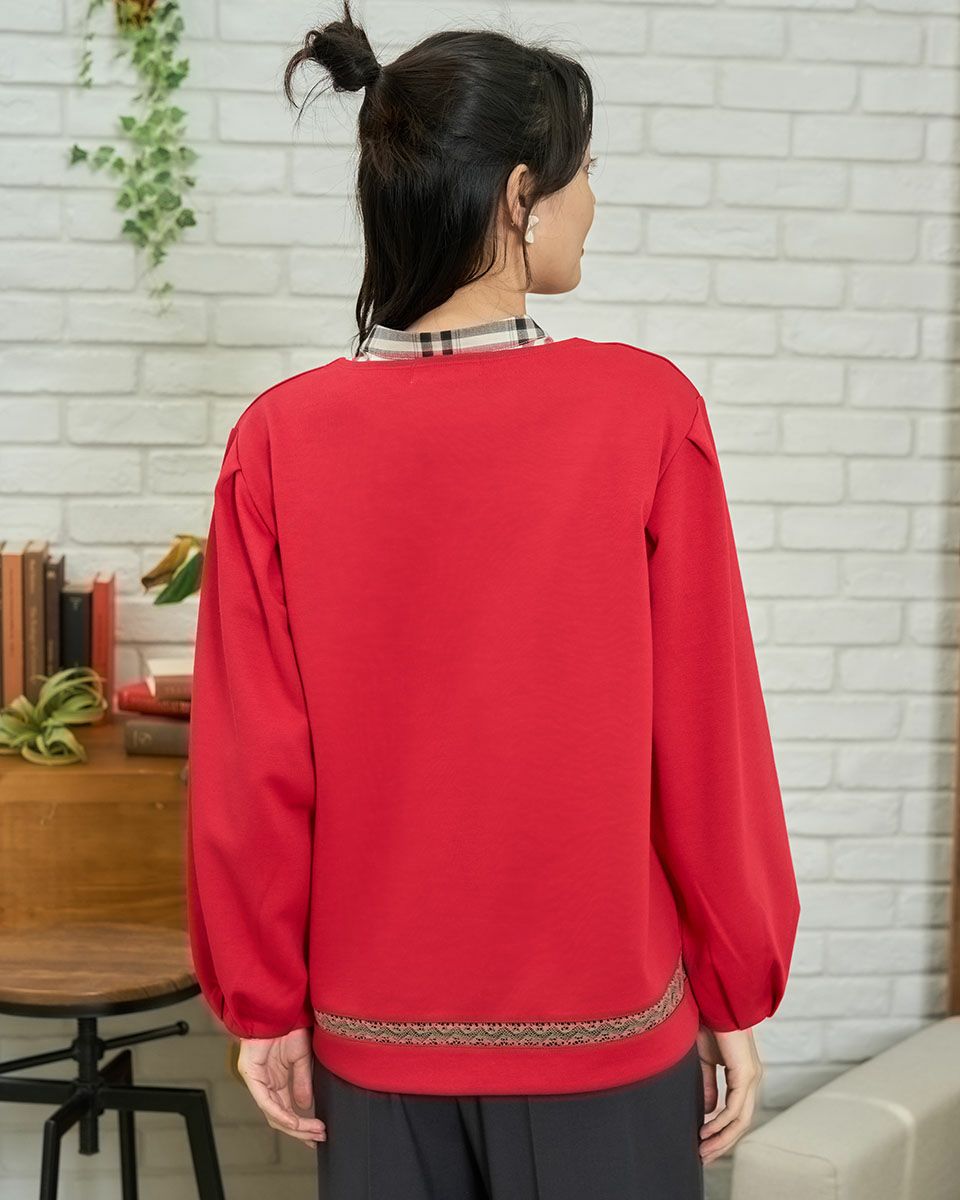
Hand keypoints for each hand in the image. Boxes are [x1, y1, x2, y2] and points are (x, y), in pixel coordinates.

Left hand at [236, 1027, 327, 1148]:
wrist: (279, 1007)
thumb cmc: (288, 1025)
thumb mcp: (301, 1058)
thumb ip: (302, 1082)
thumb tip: (304, 1106)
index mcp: (275, 1080)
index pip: (286, 1110)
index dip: (302, 1125)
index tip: (318, 1133)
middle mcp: (265, 1083)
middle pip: (279, 1117)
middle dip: (300, 1130)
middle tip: (317, 1138)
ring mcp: (256, 1080)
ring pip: (272, 1113)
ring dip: (294, 1125)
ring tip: (312, 1131)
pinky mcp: (251, 1074)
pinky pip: (265, 1101)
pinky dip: (280, 1113)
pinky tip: (293, 1120)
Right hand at [695, 1023, 762, 1164]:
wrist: (713, 1000)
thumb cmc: (708, 1023)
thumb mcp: (705, 1060)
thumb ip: (708, 1084)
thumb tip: (709, 1110)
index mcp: (743, 1074)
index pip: (737, 1112)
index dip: (723, 1131)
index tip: (705, 1144)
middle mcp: (751, 1078)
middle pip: (741, 1121)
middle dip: (723, 1142)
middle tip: (705, 1157)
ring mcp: (751, 1077)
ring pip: (740, 1119)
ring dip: (722, 1137)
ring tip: (704, 1150)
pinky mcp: (745, 1073)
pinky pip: (734, 1107)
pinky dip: (720, 1122)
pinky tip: (706, 1129)